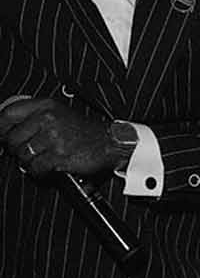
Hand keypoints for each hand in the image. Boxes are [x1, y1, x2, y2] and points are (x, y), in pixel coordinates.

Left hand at [0, 94, 123, 179]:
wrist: (109, 142)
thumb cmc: (84, 131)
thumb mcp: (59, 113)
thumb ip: (34, 116)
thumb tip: (6, 130)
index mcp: (45, 106)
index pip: (8, 115)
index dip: (1, 129)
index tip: (3, 137)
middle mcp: (47, 118)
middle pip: (12, 139)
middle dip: (16, 150)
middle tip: (27, 153)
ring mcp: (52, 137)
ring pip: (22, 155)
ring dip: (28, 162)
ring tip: (40, 161)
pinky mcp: (58, 155)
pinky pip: (35, 167)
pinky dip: (39, 172)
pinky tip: (47, 169)